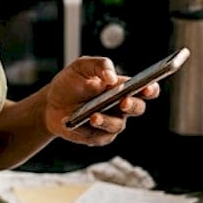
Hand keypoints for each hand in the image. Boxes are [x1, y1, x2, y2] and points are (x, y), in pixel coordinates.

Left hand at [43, 56, 158, 145]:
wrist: (51, 103)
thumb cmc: (70, 83)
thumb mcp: (82, 66)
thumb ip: (99, 65)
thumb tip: (111, 77)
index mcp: (123, 87)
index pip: (146, 89)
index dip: (150, 89)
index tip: (146, 87)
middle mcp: (121, 107)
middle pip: (138, 108)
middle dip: (132, 105)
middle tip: (123, 102)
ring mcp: (112, 123)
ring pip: (118, 125)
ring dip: (106, 121)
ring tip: (92, 116)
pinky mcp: (100, 137)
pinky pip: (99, 136)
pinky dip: (86, 130)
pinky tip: (75, 123)